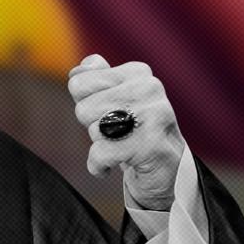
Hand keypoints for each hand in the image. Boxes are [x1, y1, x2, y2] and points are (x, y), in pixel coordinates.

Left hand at [68, 54, 184, 210]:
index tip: (107, 114)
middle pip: (83, 109)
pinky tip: (115, 165)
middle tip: (117, 133)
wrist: (167, 171)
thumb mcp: (112, 98)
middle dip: (93, 126)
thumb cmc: (133, 130)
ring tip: (122, 145)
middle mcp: (149, 89)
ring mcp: (153, 116)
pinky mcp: (151, 146)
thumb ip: (93, 78)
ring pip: (93, 130)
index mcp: (137, 73)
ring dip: (100, 145)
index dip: (86, 105)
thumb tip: (76, 73)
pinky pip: (101, 154)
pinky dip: (99, 166)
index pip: (79, 84)